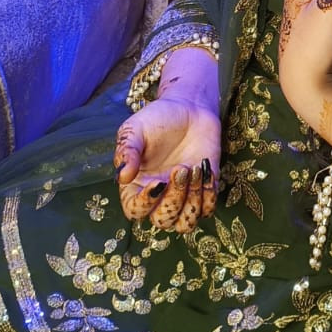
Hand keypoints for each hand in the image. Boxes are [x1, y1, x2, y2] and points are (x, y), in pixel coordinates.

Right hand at [114, 98, 221, 233]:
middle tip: (181, 168)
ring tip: (195, 169)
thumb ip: (127, 151)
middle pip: (163, 221)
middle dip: (174, 199)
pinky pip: (207, 210)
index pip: (135, 211)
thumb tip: (122, 177)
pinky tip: (206, 169)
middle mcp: (158, 198)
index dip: (146, 203)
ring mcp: (183, 197)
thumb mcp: (135, 130)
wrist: (189, 108)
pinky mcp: (204, 191)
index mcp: (136, 186)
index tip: (158, 181)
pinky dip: (209, 195)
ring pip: (185, 223)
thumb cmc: (157, 119)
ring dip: (192, 201)